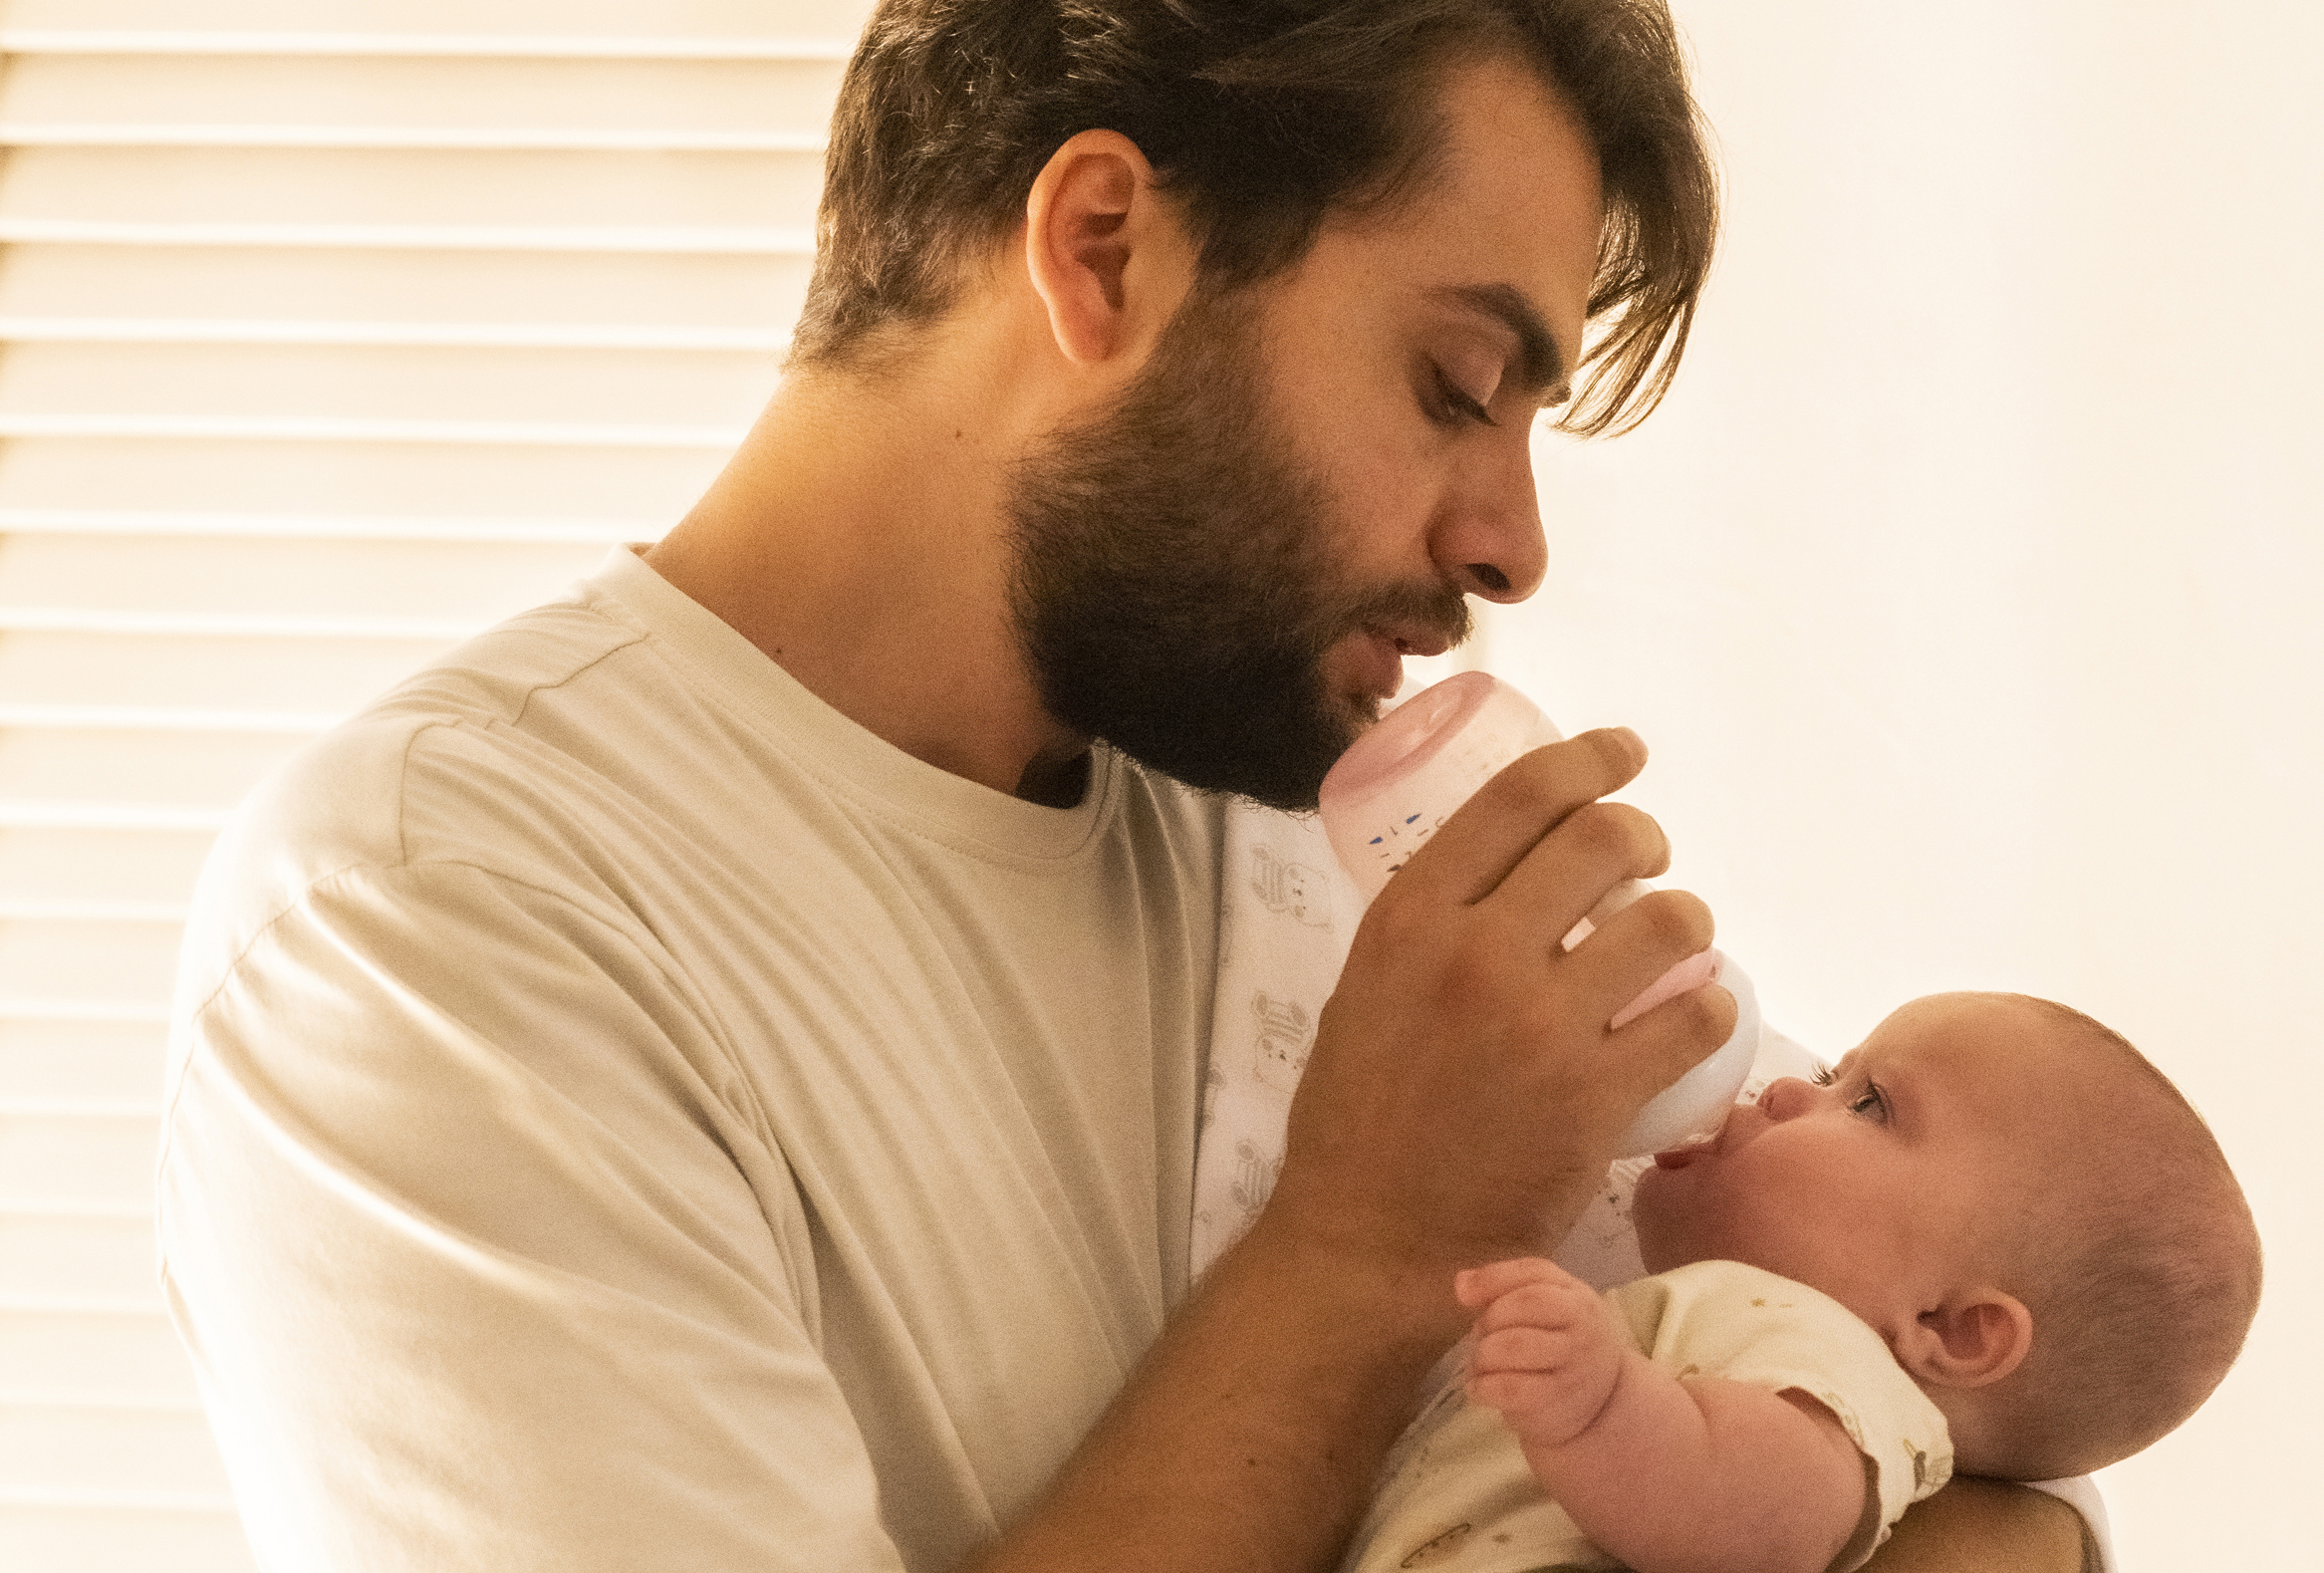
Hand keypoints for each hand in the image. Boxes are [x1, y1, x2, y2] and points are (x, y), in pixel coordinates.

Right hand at [1264, 729, 1735, 1322]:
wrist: (1370, 1239)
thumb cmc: (1358, 1115)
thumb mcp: (1362, 987)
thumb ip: (1426, 930)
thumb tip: (1497, 877)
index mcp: (1409, 918)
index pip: (1521, 797)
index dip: (1589, 758)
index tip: (1623, 755)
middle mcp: (1475, 955)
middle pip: (1604, 839)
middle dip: (1645, 836)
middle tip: (1648, 859)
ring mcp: (1540, 1026)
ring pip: (1669, 921)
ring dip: (1689, 919)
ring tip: (1677, 942)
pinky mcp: (1595, 1097)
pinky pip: (1694, 1018)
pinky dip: (1706, 1007)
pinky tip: (1692, 1014)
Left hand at [1458, 1257, 1627, 1451]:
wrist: (1602, 1402)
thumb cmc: (1560, 1342)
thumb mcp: (1546, 1306)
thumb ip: (1503, 1287)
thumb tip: (1462, 1284)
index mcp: (1576, 1298)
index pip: (1534, 1273)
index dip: (1493, 1279)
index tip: (1464, 1295)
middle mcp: (1581, 1329)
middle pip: (1527, 1304)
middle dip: (1491, 1317)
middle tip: (1481, 1336)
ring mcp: (1571, 1368)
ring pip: (1515, 1345)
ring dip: (1483, 1353)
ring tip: (1479, 1363)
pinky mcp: (1554, 1404)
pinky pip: (1510, 1388)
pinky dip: (1483, 1386)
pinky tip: (1478, 1388)